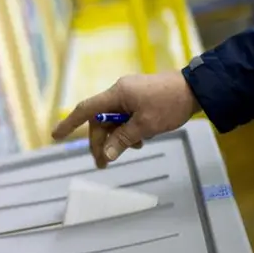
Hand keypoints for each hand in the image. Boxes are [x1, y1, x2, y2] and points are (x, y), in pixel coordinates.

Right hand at [52, 71, 200, 167]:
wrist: (198, 88)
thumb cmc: (169, 105)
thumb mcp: (145, 126)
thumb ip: (122, 140)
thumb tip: (105, 155)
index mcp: (116, 94)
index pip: (86, 110)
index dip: (69, 123)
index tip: (56, 136)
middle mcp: (119, 92)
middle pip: (100, 120)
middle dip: (101, 141)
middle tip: (104, 164)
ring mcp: (130, 94)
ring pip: (114, 120)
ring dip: (118, 137)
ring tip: (134, 148)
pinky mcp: (140, 98)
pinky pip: (126, 116)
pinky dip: (128, 130)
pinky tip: (141, 139)